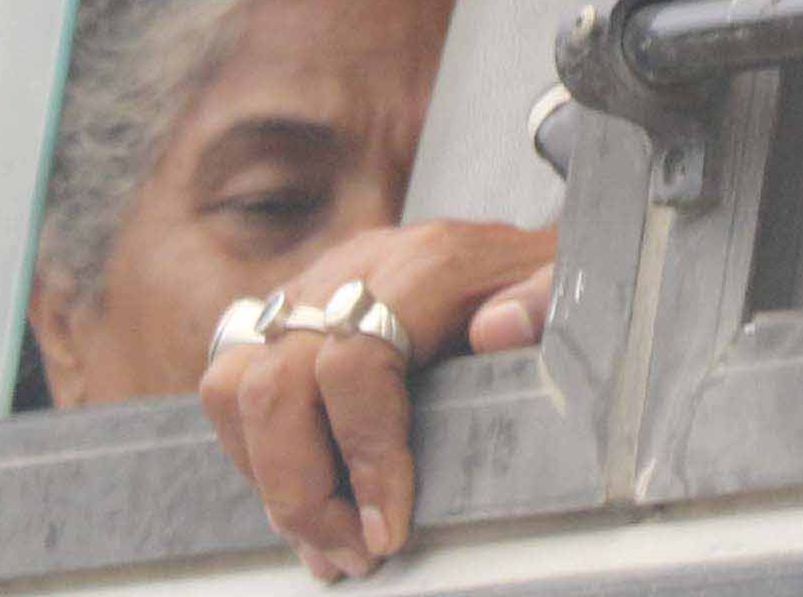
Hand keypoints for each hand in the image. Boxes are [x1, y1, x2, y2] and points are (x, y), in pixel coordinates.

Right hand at [194, 216, 556, 580]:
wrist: (523, 249)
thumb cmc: (547, 285)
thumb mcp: (570, 290)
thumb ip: (545, 305)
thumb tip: (499, 330)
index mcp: (426, 264)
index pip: (356, 359)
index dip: (364, 453)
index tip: (389, 527)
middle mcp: (355, 269)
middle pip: (276, 382)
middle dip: (302, 489)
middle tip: (352, 553)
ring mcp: (312, 288)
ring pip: (234, 383)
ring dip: (265, 476)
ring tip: (321, 540)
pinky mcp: (289, 315)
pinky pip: (231, 385)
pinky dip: (254, 455)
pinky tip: (303, 499)